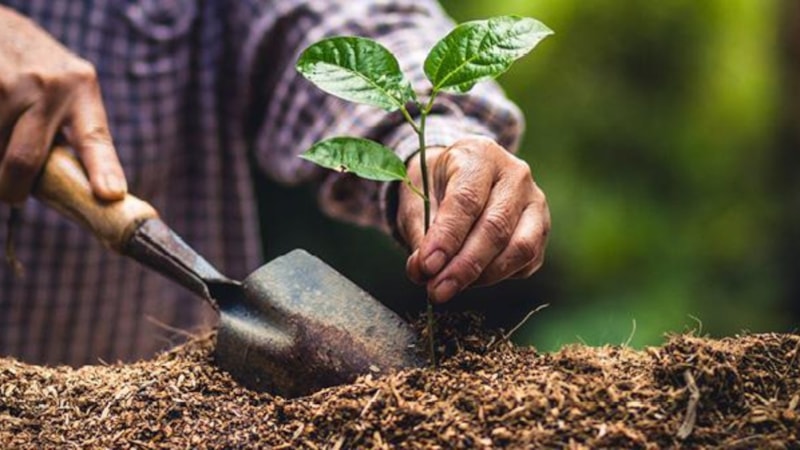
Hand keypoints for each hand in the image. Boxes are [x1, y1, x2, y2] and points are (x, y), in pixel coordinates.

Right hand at [0, 6, 124, 203]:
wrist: (3, 28)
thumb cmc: (44, 72)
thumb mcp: (74, 89)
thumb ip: (79, 130)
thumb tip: (89, 190)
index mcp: (81, 89)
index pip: (94, 139)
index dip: (103, 171)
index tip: (110, 195)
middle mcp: (48, 87)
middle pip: (25, 160)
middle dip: (14, 188)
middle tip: (14, 195)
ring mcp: (8, 85)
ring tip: (6, 140)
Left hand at [398, 136, 549, 303]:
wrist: (461, 172)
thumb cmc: (436, 183)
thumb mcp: (416, 195)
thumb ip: (418, 231)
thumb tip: (423, 271)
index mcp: (480, 155)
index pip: (466, 200)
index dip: (446, 238)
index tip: (426, 267)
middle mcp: (516, 174)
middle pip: (495, 227)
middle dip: (464, 266)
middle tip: (437, 291)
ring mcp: (535, 201)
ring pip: (519, 248)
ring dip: (483, 276)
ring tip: (451, 286)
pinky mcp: (542, 228)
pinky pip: (526, 262)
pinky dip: (499, 277)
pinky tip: (473, 278)